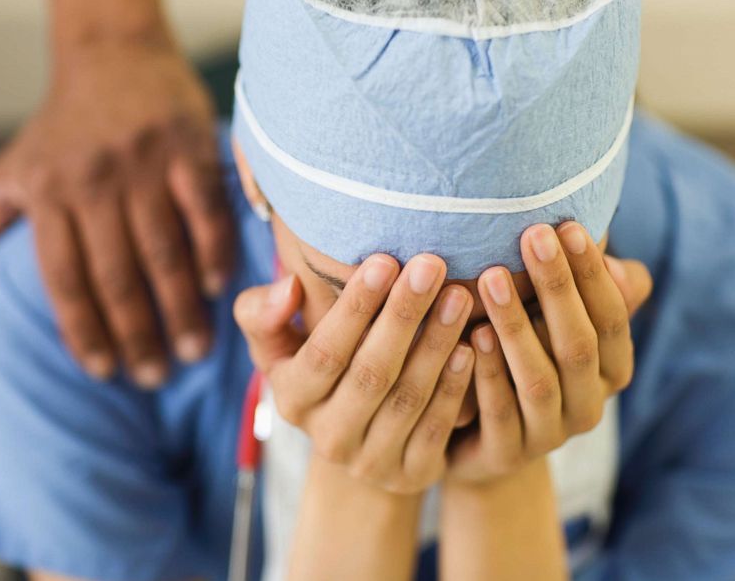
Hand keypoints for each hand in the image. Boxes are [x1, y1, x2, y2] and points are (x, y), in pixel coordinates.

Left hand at [0, 30, 233, 385]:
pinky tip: (217, 288)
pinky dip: (213, 252)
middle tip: (156, 375)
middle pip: (116, 275)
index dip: (84, 333)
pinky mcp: (186, 146)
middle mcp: (91, 181)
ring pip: (163, 251)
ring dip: (181, 308)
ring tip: (194, 351)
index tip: (103, 373)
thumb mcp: (3, 175)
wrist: (110, 50)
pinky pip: (204, 211)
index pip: (63, 280)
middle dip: (138, 335)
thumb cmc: (58, 127)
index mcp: (46, 194)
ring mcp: (142, 163)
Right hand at [234, 254, 475, 493]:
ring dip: (435, 344)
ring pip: (407, 398)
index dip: (355, 308)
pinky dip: (455, 386)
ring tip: (457, 295)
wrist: (354, 441)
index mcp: (293, 400)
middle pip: (371, 373)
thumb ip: (263, 314)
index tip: (384, 260)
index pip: (325, 352)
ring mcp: (371, 461)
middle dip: (403, 315)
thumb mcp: (276, 345)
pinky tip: (471, 345)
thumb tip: (289, 289)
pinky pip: (436, 427)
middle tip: (430, 265)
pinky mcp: (411, 474)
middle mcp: (329, 437)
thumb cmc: (316, 368)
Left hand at [448, 222, 651, 483]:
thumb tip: (596, 224)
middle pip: (579, 344)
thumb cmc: (520, 360)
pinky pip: (499, 414)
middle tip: (532, 235)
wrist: (482, 446)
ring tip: (491, 279)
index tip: (567, 225)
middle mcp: (589, 405)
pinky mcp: (508, 455)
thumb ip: (573, 285)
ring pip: (539, 380)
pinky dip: (486, 374)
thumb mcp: (548, 322)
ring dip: (516, 326)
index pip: (612, 317)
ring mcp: (551, 435)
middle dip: (557, 287)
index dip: (591, 273)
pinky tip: (470, 335)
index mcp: (611, 369)